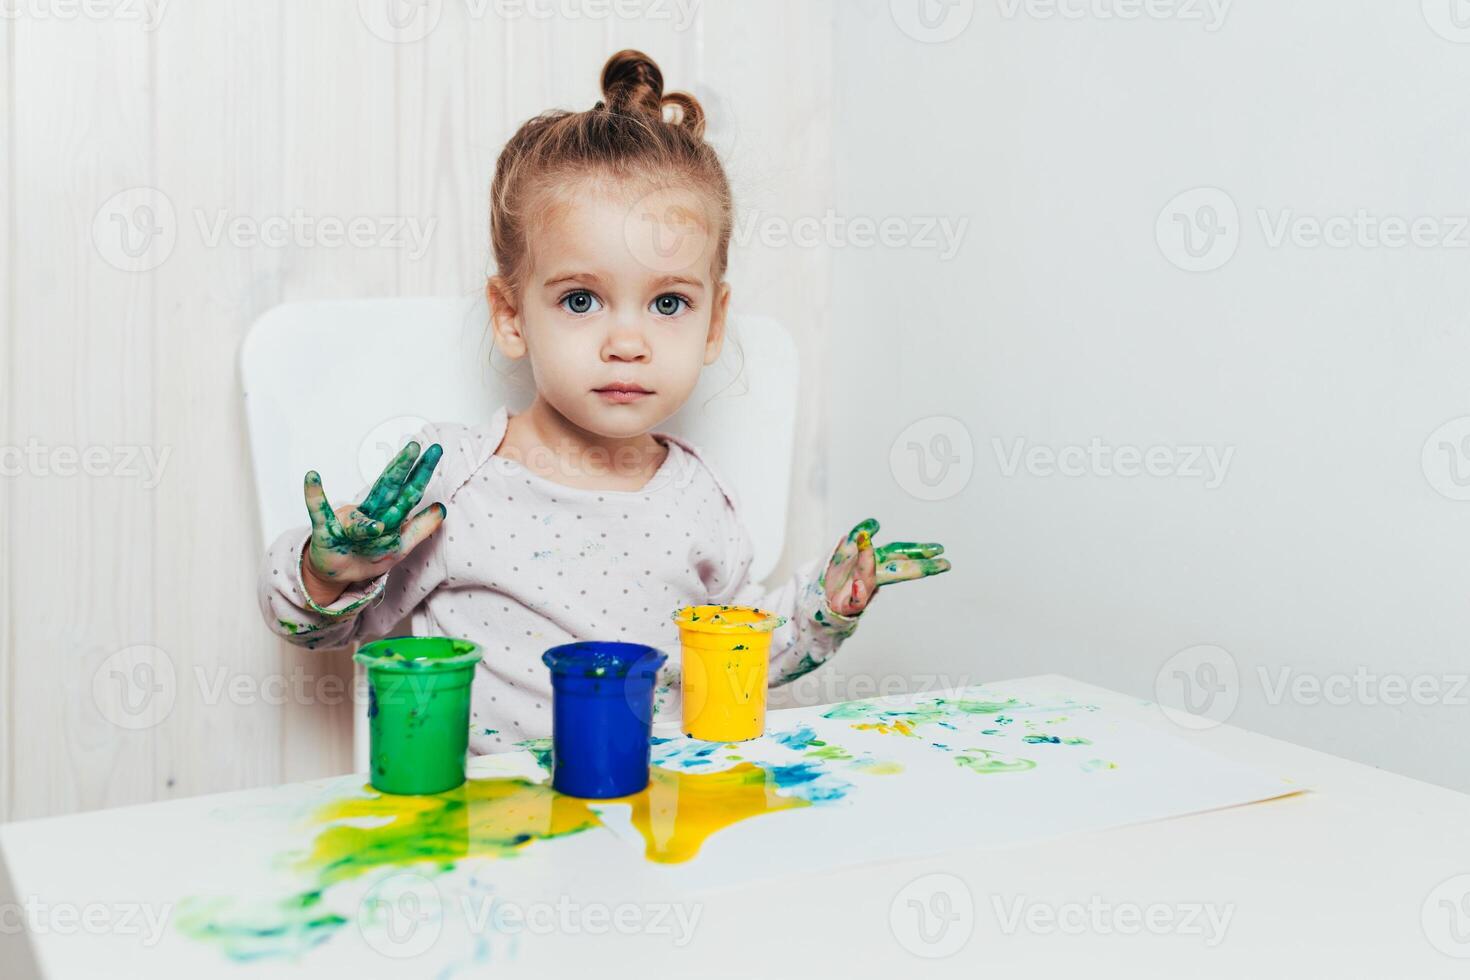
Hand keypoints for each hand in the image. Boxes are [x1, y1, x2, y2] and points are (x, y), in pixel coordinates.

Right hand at [300, 441, 445, 602]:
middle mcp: (369, 514)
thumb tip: (442, 508)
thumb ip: (420, 527)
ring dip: (367, 519)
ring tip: (379, 523)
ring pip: (360, 517)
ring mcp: (348, 524)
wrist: (336, 572)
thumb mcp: (399, 545)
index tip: (435, 450)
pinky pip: (320, 514)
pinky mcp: (327, 534)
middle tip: (414, 446)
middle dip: (402, 470)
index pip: (408, 492)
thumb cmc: (369, 554)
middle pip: (388, 490)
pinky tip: (313, 477)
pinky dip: (314, 497)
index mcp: (388, 516)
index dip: (422, 473)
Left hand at [819, 517, 949, 616]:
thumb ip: (860, 534)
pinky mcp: (848, 605)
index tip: (940, 550)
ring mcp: (861, 591)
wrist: (821, 599)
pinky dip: (859, 594)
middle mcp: (872, 576)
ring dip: (871, 562)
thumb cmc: (838, 577)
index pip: (899, 553)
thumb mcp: (846, 550)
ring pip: (871, 578)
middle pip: (898, 570)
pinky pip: (855, 600)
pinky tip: (860, 585)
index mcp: (875, 562)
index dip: (919, 550)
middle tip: (944, 564)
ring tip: (870, 545)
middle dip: (921, 567)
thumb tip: (875, 522)